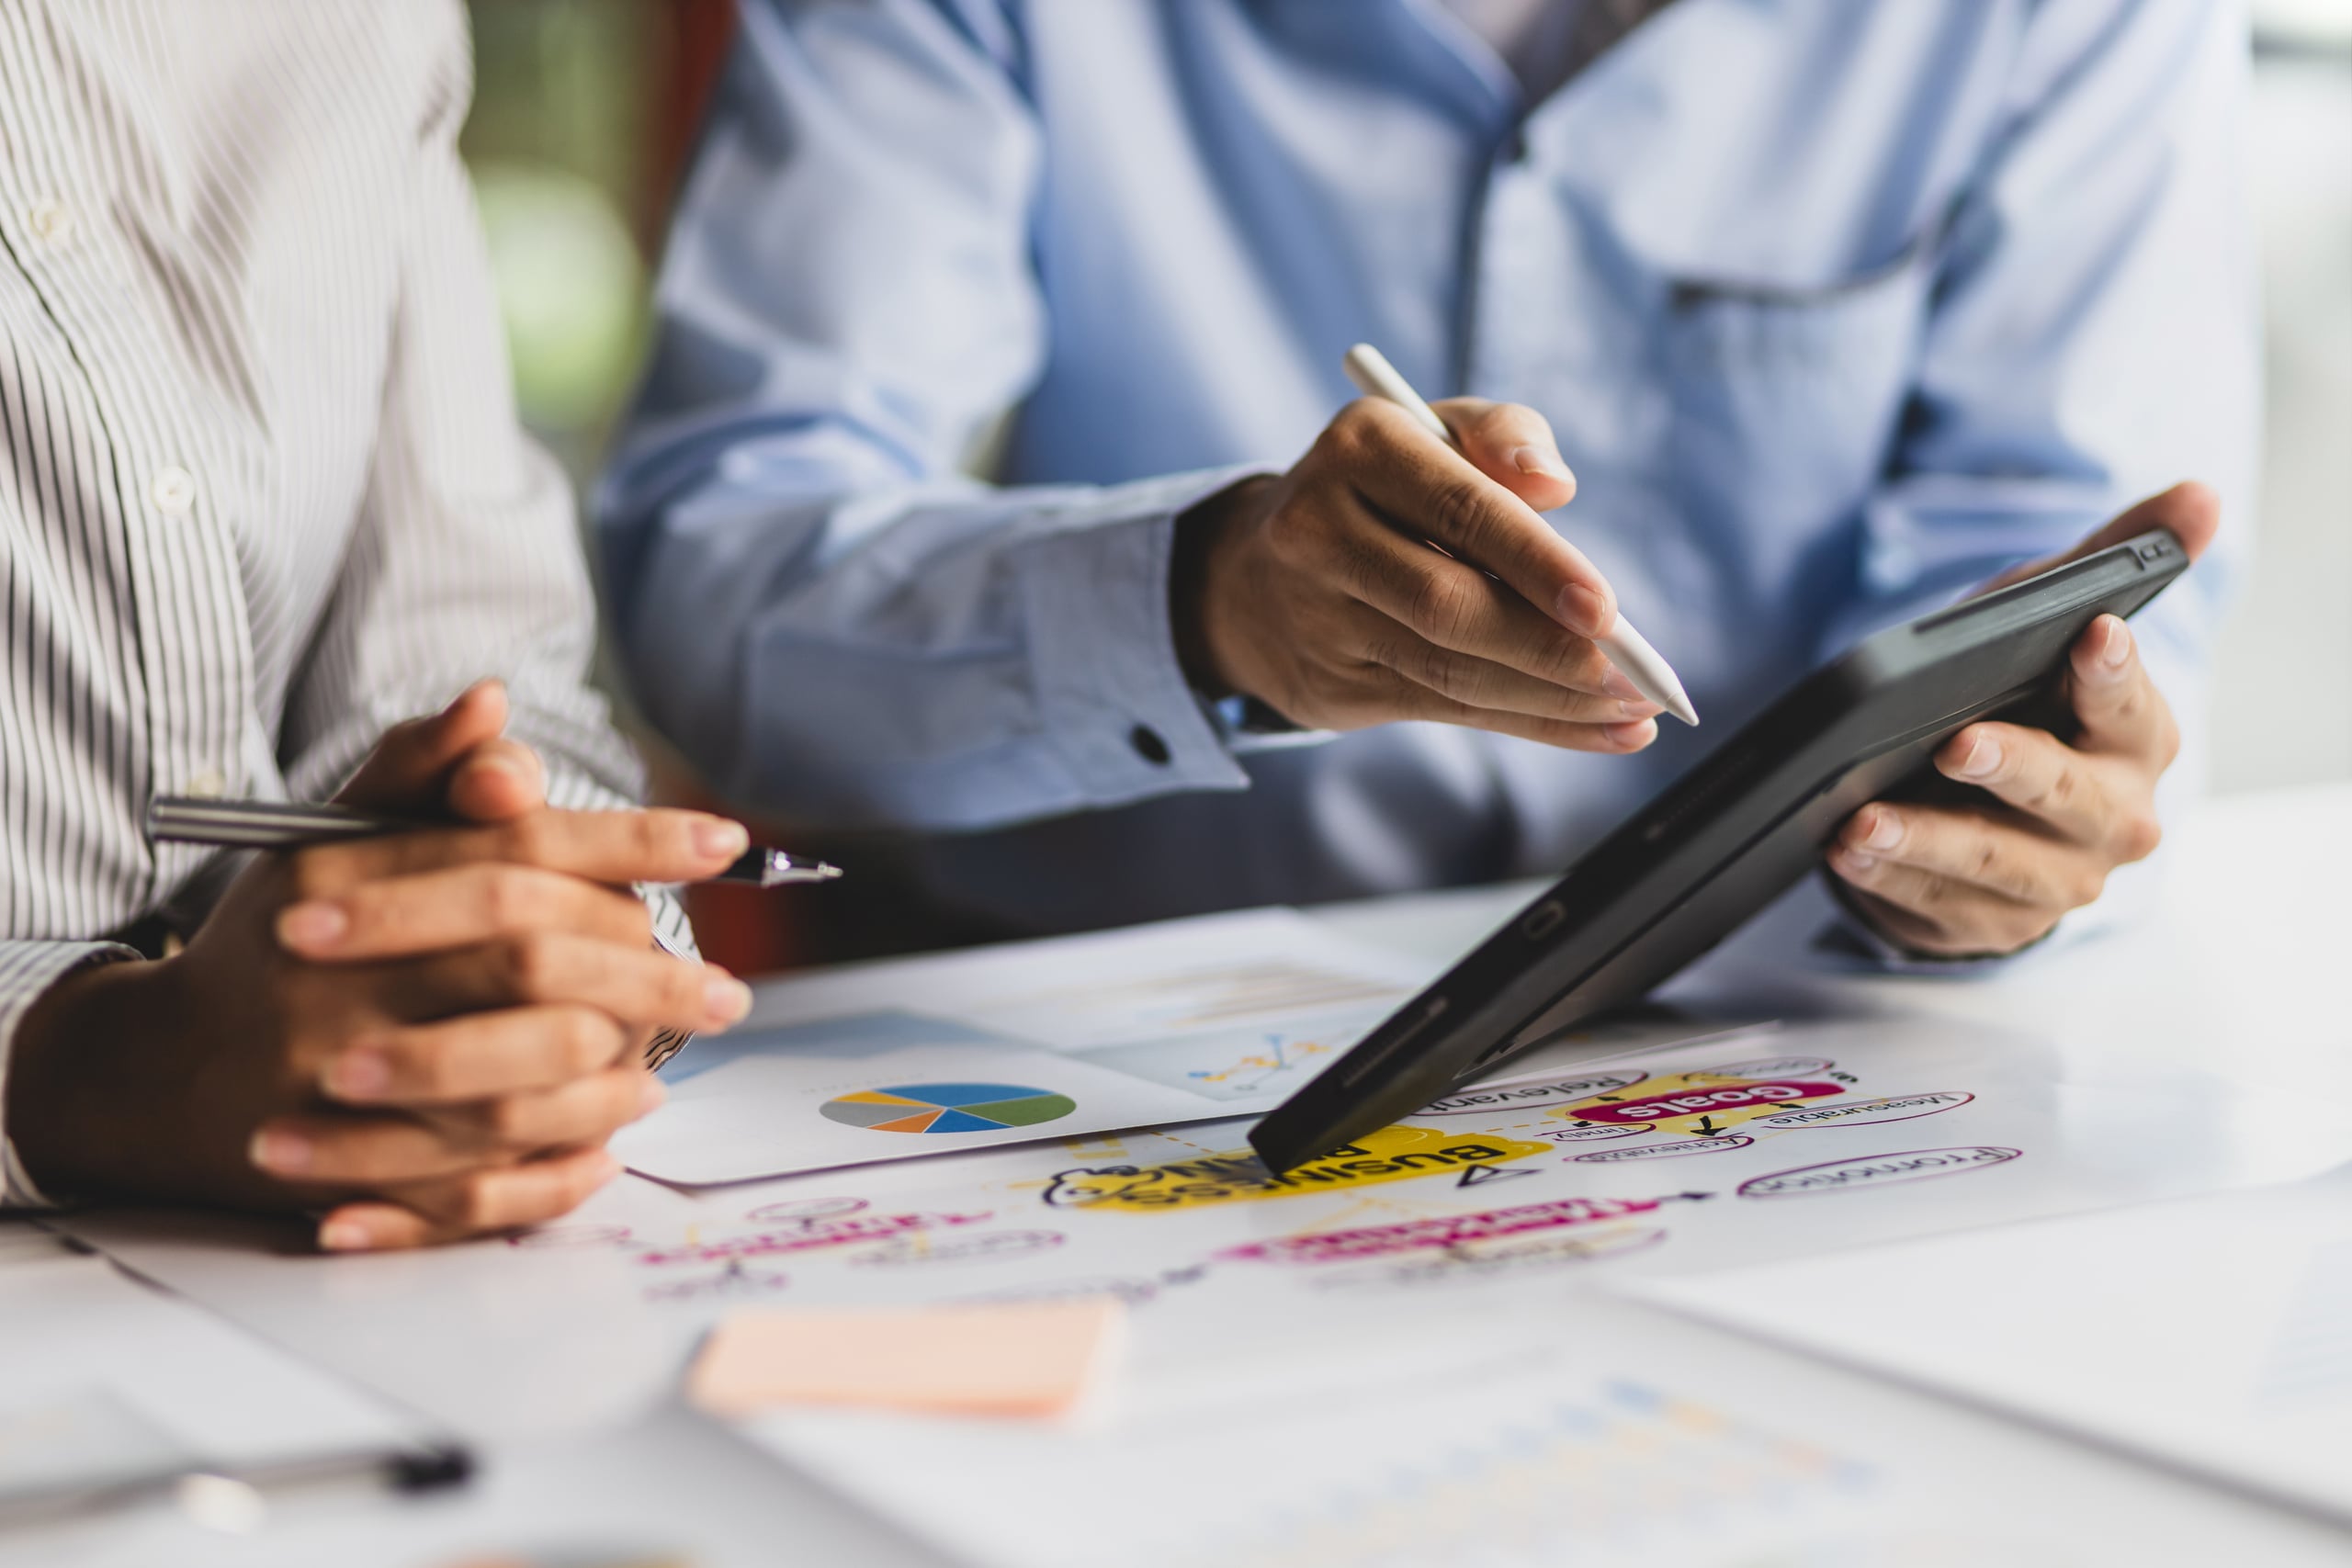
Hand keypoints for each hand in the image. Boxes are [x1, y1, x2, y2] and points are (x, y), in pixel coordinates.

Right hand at [7, 685, 754, 1248]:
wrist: (159, 1073)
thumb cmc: (280, 937)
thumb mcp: (331, 837)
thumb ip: (417, 769)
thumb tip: (495, 708)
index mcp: (340, 883)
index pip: (513, 850)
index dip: (632, 841)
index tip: (722, 842)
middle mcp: (336, 983)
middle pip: (528, 963)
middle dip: (649, 973)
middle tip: (726, 989)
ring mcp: (336, 1089)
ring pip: (512, 1087)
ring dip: (614, 1076)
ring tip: (672, 1062)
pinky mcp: (345, 1175)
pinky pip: (473, 1186)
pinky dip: (555, 1169)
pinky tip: (610, 1141)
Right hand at [1171, 396, 1659, 749]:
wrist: (1253, 572)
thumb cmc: (1384, 488)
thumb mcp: (1436, 432)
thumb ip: (1504, 436)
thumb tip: (1554, 485)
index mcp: (1359, 449)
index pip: (1458, 510)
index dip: (1536, 563)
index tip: (1606, 609)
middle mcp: (1320, 532)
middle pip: (1447, 605)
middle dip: (1550, 649)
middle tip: (1635, 678)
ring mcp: (1318, 617)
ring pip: (1449, 671)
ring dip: (1552, 698)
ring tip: (1634, 709)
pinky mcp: (1330, 686)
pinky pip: (1444, 711)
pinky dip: (1532, 723)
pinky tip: (1600, 729)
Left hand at [1827, 483, 2217, 957]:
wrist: (1983, 803)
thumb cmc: (2023, 691)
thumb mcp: (2051, 619)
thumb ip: (2114, 557)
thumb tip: (2199, 496)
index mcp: (2139, 738)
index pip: (2129, 701)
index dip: (2110, 671)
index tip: (2090, 634)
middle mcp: (2113, 817)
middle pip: (2064, 793)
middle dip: (2012, 768)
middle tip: (1956, 743)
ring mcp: (2058, 880)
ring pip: (1993, 862)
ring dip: (1926, 842)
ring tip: (1862, 821)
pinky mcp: (1995, 922)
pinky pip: (1939, 904)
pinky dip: (1890, 880)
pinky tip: (1845, 854)